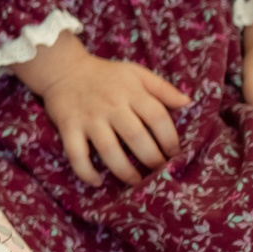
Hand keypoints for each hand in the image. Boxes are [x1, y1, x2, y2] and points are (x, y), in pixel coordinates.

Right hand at [13, 33, 190, 186]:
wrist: (64, 70)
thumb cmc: (106, 75)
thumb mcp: (136, 73)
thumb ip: (163, 88)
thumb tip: (188, 103)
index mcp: (131, 92)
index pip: (157, 118)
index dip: (170, 139)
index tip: (175, 154)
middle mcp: (111, 106)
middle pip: (136, 137)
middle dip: (152, 159)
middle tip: (159, 171)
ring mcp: (89, 118)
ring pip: (109, 150)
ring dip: (125, 171)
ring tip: (136, 181)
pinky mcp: (68, 127)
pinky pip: (76, 154)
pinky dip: (86, 171)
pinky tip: (97, 181)